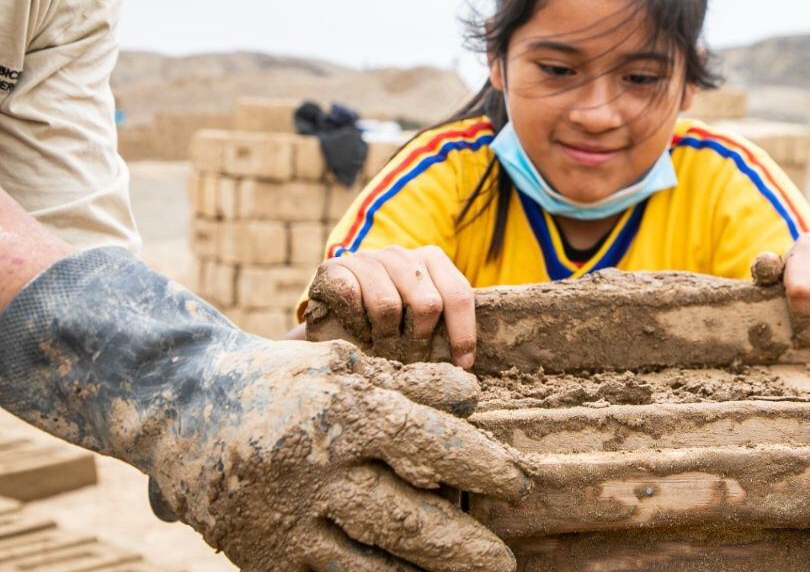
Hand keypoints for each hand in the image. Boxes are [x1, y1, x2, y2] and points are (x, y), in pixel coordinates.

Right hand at [150, 339, 530, 571]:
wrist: (182, 406)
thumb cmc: (283, 381)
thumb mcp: (347, 366)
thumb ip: (411, 383)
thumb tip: (473, 394)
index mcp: (345, 413)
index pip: (430, 444)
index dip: (481, 466)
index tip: (518, 484)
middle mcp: (319, 468)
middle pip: (407, 518)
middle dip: (463, 546)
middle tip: (505, 562)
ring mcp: (289, 518)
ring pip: (373, 560)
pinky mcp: (266, 553)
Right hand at [312, 245, 477, 367]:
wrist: (333, 306)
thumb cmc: (387, 317)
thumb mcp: (419, 314)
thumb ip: (444, 322)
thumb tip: (468, 360)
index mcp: (431, 259)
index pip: (458, 294)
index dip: (463, 332)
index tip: (463, 363)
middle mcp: (400, 254)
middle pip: (428, 303)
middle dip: (420, 340)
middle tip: (411, 359)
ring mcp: (367, 258)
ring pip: (388, 305)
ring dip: (386, 338)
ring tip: (382, 348)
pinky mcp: (334, 268)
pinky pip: (352, 299)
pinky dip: (356, 324)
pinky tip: (358, 330)